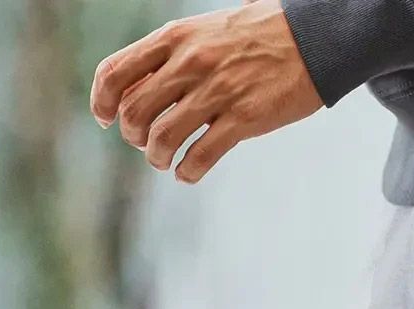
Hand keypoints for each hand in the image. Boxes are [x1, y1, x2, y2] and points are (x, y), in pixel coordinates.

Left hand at [90, 0, 320, 183]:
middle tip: (145, 144)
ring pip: (163, 137)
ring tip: (165, 162)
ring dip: (157, 158)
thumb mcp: (205, 31)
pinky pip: (201, 155)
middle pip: (135, 111)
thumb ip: (174, 55)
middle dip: (133, 137)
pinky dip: (187, 171)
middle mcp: (190, 62)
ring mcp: (217, 92)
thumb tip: (141, 86)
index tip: (105, 118)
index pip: (117, 71)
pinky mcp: (244, 119)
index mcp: (175, 37)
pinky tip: (187, 173)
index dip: (102, 100)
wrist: (311, 40)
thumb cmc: (258, 36)